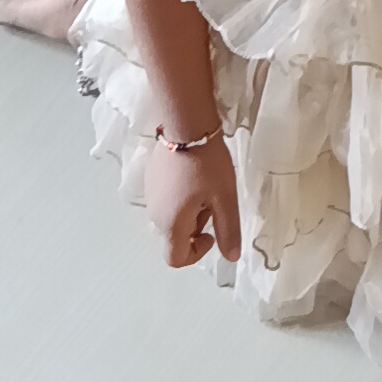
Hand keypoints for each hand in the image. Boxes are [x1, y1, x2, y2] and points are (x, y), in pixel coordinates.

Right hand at [146, 135, 240, 268]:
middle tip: (212, 200)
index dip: (196, 253)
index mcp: (170, 224)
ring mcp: (149, 194)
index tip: (212, 232)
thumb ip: (228, 230)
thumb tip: (231, 258)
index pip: (176, 258)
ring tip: (204, 184)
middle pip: (175, 236)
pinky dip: (180, 196)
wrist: (185, 123)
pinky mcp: (150, 178)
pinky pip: (165, 199)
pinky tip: (192, 173)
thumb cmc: (207, 163)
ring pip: (171, 216)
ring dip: (189, 210)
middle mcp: (154, 214)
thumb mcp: (224, 197)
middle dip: (196, 226)